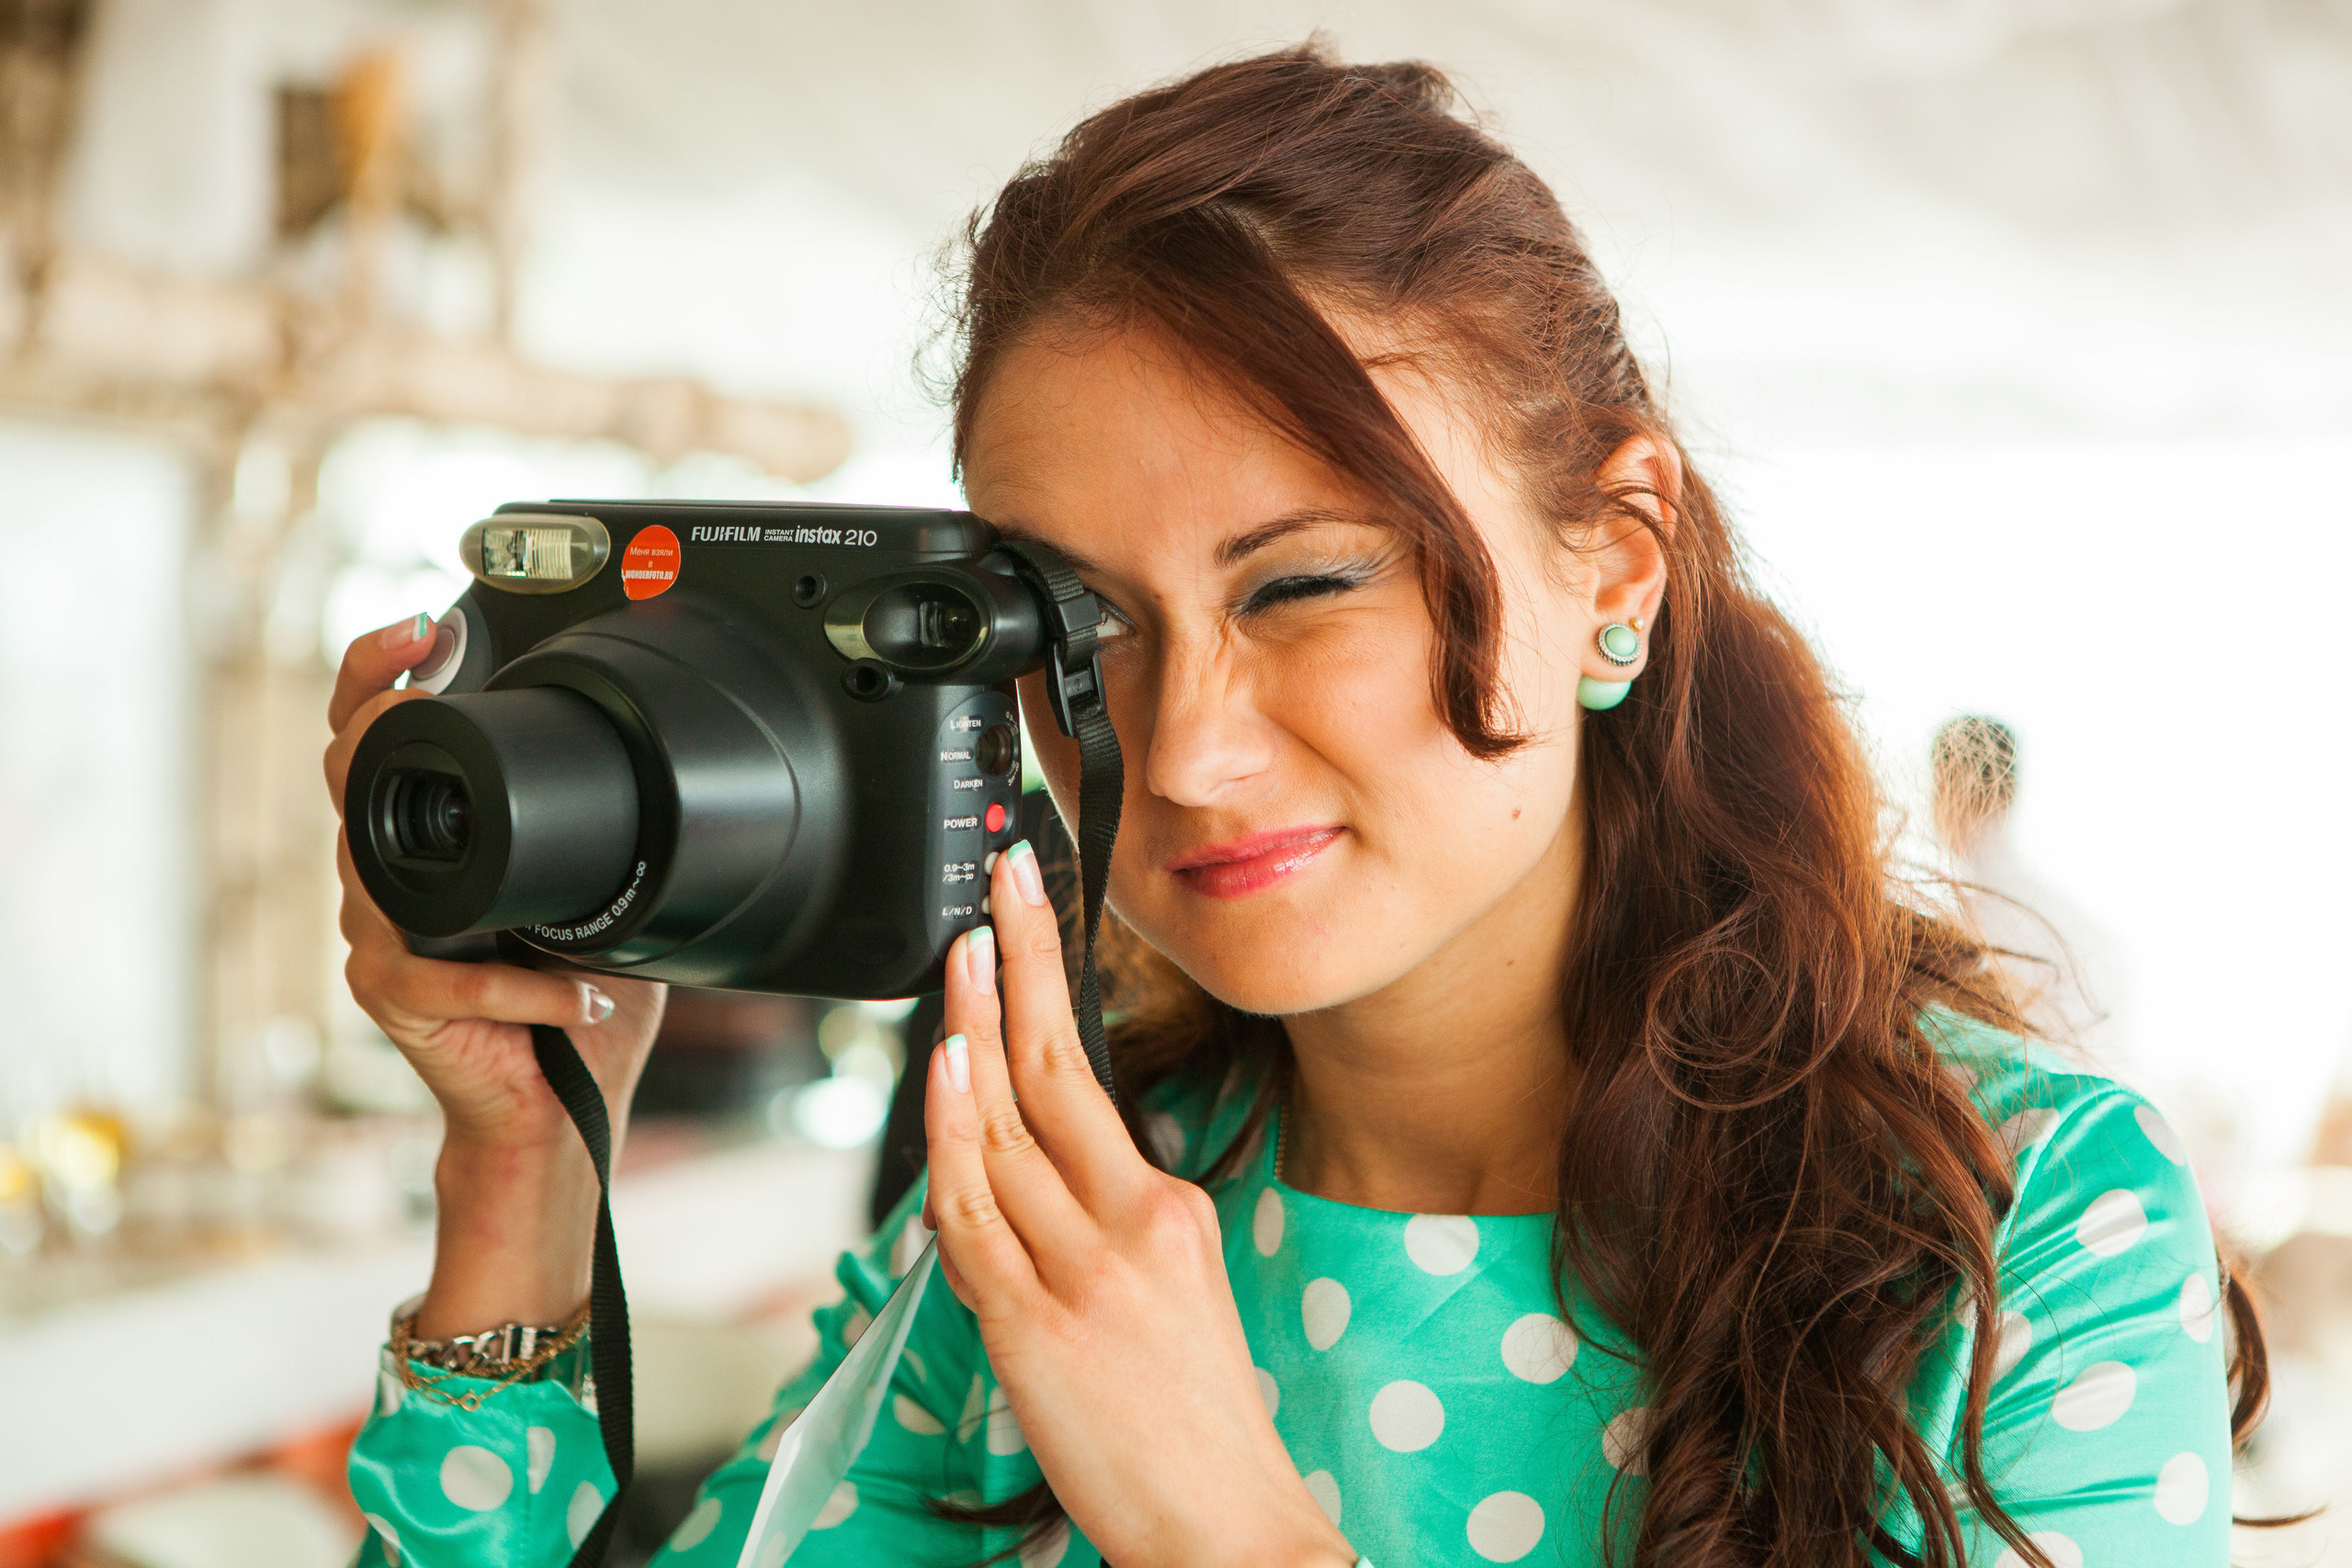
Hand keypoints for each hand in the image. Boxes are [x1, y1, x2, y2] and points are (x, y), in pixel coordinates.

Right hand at [326, 616, 666, 1333]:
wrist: (561, 1112)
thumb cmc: (580, 1008)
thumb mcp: (610, 901)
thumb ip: (610, 839)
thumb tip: (677, 773)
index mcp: (438, 846)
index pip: (382, 743)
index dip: (382, 674)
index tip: (427, 623)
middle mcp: (391, 881)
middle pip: (347, 775)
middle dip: (374, 708)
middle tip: (424, 662)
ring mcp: (380, 938)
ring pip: (376, 866)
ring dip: (448, 848)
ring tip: (510, 842)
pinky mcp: (394, 999)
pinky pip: (446, 976)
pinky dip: (522, 981)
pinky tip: (577, 990)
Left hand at [920, 842, 1355, 1567]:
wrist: (1222, 1526)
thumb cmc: (1194, 1421)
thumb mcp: (1178, 1290)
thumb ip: (1110, 1218)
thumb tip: (1033, 1158)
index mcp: (1170, 1211)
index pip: (1089, 1071)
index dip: (1051, 980)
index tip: (1030, 910)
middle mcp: (1133, 1223)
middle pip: (1054, 1070)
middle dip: (1020, 966)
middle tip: (997, 889)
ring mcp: (1082, 1271)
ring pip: (1003, 1131)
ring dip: (969, 1036)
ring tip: (956, 960)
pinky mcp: (1033, 1326)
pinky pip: (974, 1215)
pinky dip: (951, 1139)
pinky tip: (943, 1077)